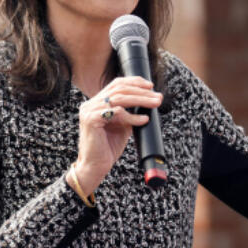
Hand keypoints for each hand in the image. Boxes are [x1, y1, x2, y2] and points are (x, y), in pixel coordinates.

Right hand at [74, 76, 161, 192]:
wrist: (95, 166)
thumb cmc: (108, 147)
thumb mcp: (122, 125)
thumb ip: (130, 112)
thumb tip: (148, 101)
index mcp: (96, 103)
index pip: (116, 84)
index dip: (134, 82)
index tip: (150, 86)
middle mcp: (90, 104)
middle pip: (119, 89)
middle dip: (141, 91)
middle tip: (158, 97)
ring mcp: (89, 110)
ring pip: (119, 98)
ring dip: (140, 100)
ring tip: (155, 104)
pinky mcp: (91, 120)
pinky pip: (116, 112)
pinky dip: (132, 116)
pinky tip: (143, 120)